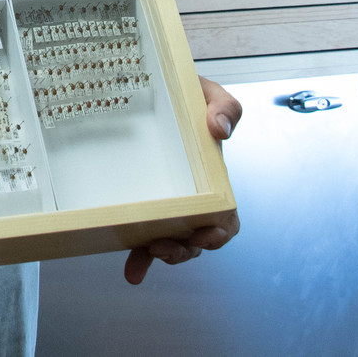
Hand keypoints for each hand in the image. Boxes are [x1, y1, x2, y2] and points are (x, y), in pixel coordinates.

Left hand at [123, 76, 241, 284]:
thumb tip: (220, 129)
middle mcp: (192, 195)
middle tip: (162, 248)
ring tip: (145, 256)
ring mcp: (166, 200)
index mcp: (213, 177)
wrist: (155, 86)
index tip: (203, 236)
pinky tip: (131, 270)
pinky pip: (141, 234)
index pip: (225, 216)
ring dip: (162, 256)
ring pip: (171, 242)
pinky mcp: (142, 200)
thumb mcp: (209, 93)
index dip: (218, 232)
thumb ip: (225, 107)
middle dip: (184, 250)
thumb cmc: (187, 93)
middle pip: (196, 237)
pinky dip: (139, 258)